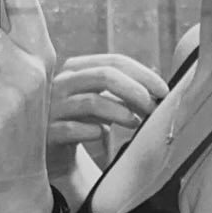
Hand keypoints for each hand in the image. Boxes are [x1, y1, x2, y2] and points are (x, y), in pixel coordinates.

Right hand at [47, 55, 167, 177]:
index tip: (164, 90)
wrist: (51, 150)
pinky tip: (102, 136)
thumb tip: (158, 92)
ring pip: (92, 101)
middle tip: (153, 108)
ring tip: (136, 123)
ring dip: (121, 112)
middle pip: (104, 75)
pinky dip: (93, 132)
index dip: (143, 74)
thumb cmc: (82, 121)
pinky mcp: (47, 132)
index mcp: (76, 69)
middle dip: (135, 91)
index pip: (114, 62)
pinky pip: (73, 129)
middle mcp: (61, 83)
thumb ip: (123, 93)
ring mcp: (52, 107)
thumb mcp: (101, 101)